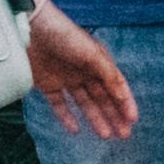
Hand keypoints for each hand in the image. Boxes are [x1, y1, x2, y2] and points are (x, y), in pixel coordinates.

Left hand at [26, 2, 137, 138]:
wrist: (30, 28)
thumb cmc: (63, 35)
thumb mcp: (91, 53)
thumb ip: (108, 74)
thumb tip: (122, 95)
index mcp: (97, 61)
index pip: (115, 85)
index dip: (125, 102)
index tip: (133, 120)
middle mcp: (83, 71)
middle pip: (102, 97)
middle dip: (114, 115)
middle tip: (124, 135)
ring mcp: (66, 78)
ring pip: (85, 103)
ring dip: (96, 118)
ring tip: (106, 136)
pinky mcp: (47, 84)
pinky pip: (60, 104)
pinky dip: (67, 117)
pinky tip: (75, 130)